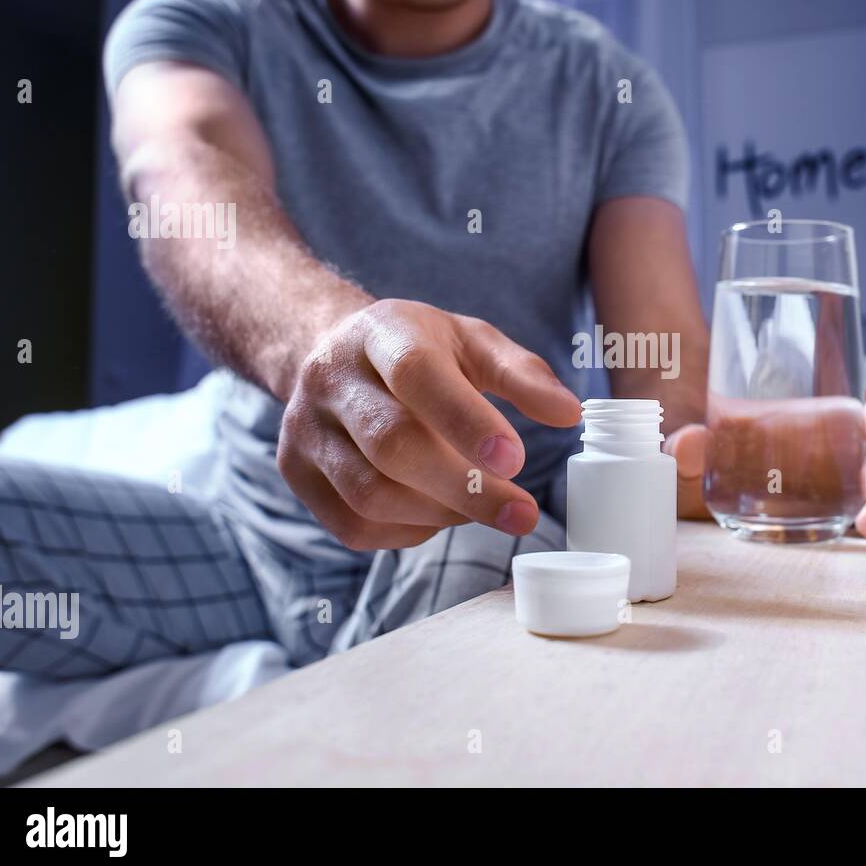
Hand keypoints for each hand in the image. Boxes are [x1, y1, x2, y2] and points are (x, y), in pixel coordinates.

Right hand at [278, 299, 581, 549]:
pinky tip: (437, 514)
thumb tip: (570, 414)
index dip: (465, 421)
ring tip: (482, 506)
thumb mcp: (473, 342)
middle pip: (392, 445)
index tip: (516, 460)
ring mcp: (305, 428)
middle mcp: (330, 378)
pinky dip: (407, 532)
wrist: (330, 351)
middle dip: (465, 488)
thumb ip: (523, 375)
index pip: (415, 375)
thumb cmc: (418, 350)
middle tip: (521, 511)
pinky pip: (353, 524)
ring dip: (439, 514)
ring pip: (370, 493)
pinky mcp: (295, 472)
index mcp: (380, 333)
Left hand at [664, 390, 865, 538]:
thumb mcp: (697, 442)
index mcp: (807, 410)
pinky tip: (863, 530)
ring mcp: (832, 472)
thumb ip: (689, 444)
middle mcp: (829, 438)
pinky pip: (858, 505)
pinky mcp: (827, 504)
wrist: (701, 472)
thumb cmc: (710, 445)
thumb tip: (686, 445)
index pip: (852, 401)